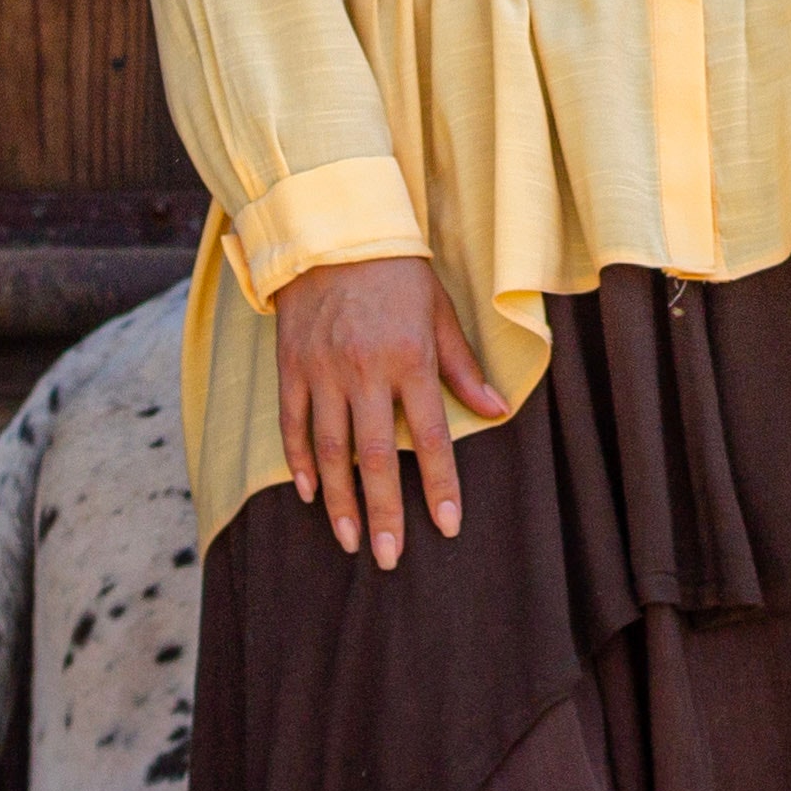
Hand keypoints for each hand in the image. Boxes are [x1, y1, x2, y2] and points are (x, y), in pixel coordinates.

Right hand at [271, 256, 507, 566]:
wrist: (334, 232)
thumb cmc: (399, 274)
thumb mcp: (441, 314)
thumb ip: (464, 368)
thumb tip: (498, 411)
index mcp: (410, 359)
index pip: (431, 436)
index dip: (440, 484)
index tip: (446, 525)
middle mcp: (365, 371)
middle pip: (376, 457)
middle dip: (383, 512)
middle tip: (387, 557)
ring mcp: (324, 370)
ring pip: (329, 450)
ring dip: (340, 500)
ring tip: (348, 540)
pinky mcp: (292, 366)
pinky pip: (293, 424)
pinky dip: (299, 461)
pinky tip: (310, 493)